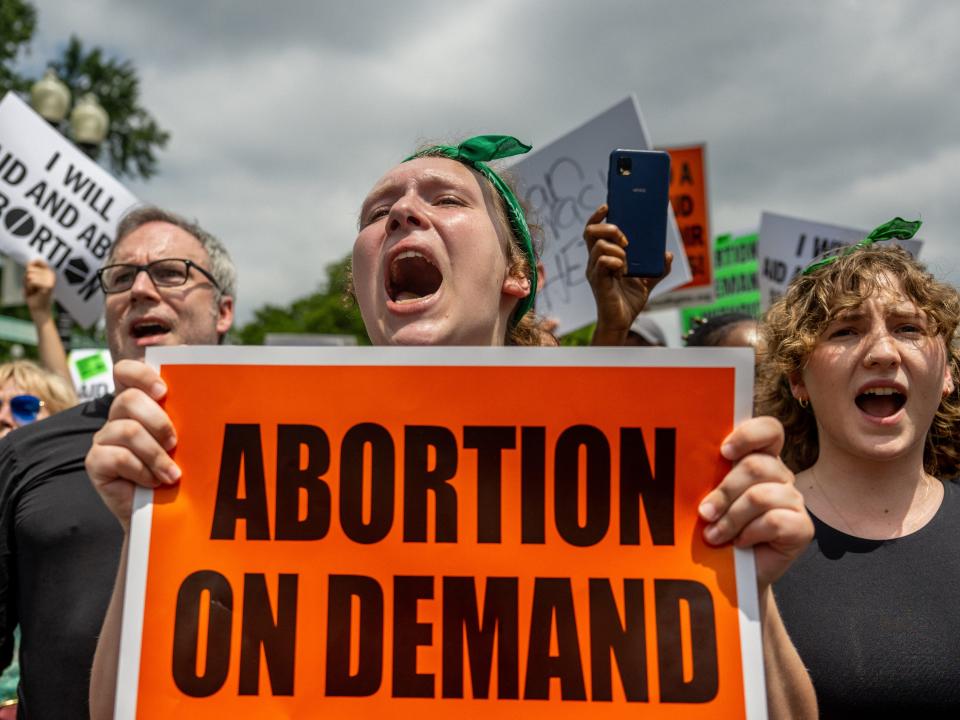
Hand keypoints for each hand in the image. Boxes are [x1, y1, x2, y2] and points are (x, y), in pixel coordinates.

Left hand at [24, 259, 55, 316]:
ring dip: (28, 284)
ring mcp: (51, 279)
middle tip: (33, 287)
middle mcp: (51, 274)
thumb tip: (31, 262)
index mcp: (48, 271)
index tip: (33, 279)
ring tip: (34, 290)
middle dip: (27, 279)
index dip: (29, 270)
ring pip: (30, 275)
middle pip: (30, 269)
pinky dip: (30, 288)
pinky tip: (35, 293)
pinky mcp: (48, 285)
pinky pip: (31, 282)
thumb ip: (30, 268)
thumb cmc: (33, 294)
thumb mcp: (29, 278)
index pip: (36, 261)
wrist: (38, 308)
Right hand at [85, 360, 180, 531]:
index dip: (140, 374)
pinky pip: (117, 457)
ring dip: (156, 454)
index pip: (126, 372)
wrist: (164, 514)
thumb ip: (186, 416)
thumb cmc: (179, 470)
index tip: (163, 391)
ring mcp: (104, 439)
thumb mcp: (186, 440)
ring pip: (127, 430)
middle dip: (159, 422)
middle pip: (129, 399)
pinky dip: (141, 470)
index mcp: (139, 404)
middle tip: (176, 444)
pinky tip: (153, 482)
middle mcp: (118, 417)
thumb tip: (206, 393)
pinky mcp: (96, 463)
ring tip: (172, 473)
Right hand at [583, 203, 672, 344]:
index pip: (594, 230)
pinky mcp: (598, 281)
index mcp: (603, 256)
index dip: (598, 216)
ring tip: (627, 262)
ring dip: (617, 248)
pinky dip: (616, 261)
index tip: (608, 206)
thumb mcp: (647, 281)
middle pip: (591, 232)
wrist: (623, 322)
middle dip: (610, 228)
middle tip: (627, 240)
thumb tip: (667, 255)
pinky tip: (624, 271)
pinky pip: (603, 262)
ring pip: (599, 245)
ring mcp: (595, 270)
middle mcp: (595, 261)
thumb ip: (657, 268)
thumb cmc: (628, 302)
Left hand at [697, 416, 811, 591]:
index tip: (723, 452)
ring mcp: (794, 501)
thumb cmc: (717, 530)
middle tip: (704, 512)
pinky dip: (750, 533)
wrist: (731, 574)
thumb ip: (708, 476)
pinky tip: (741, 543)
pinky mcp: (803, 528)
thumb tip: (684, 458)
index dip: (748, 435)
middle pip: (757, 465)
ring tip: (715, 535)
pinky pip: (774, 521)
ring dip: (731, 518)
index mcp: (761, 459)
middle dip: (724, 491)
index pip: (769, 430)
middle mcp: (781, 476)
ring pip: (761, 496)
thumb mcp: (709, 497)